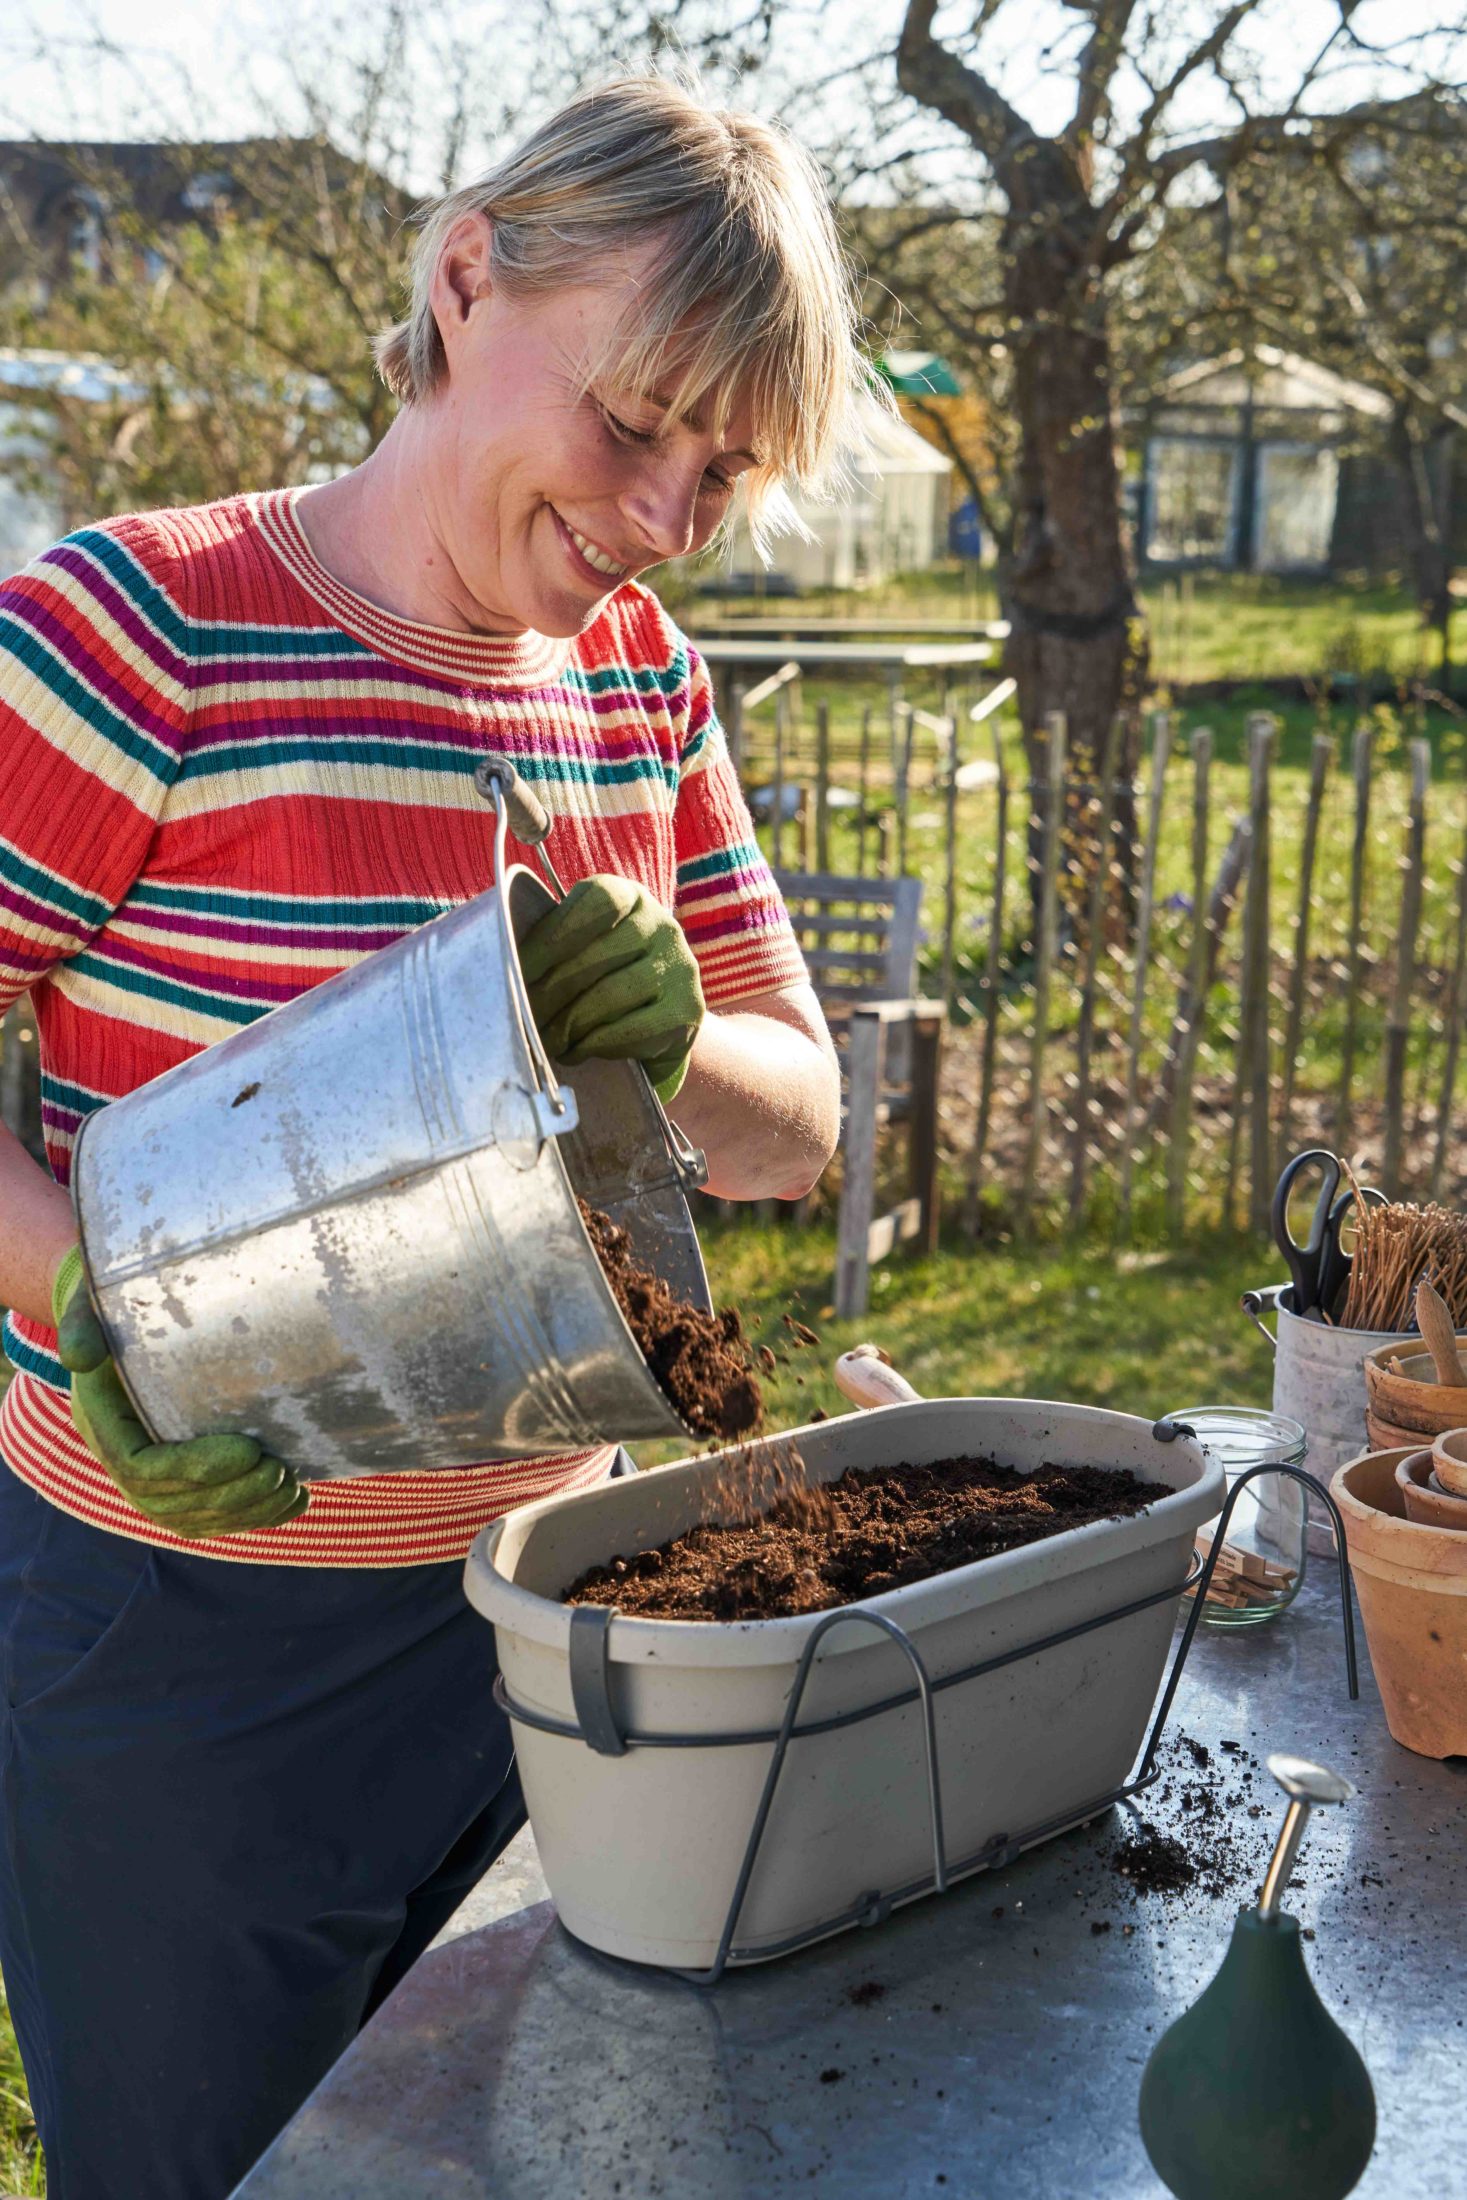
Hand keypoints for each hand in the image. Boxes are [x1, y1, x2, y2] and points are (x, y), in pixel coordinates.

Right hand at [51, 1247, 309, 1537]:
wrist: (115, 1316)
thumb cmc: (111, 1302)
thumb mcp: (88, 1303)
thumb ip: (82, 1324)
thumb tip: (80, 1357)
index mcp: (101, 1422)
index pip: (140, 1467)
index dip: (195, 1466)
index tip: (249, 1449)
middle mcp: (120, 1457)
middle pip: (170, 1502)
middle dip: (229, 1495)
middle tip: (280, 1471)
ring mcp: (148, 1476)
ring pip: (192, 1517)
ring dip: (246, 1512)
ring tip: (292, 1489)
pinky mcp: (178, 1479)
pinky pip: (209, 1514)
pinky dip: (252, 1515)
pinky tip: (293, 1502)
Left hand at [517, 875, 704, 1103]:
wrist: (662, 1021)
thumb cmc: (604, 977)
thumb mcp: (582, 946)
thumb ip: (551, 944)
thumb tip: (499, 967)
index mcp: (630, 896)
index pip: (595, 904)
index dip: (552, 937)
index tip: (516, 970)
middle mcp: (662, 925)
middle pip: (594, 957)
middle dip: (547, 994)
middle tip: (518, 1018)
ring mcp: (680, 967)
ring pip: (609, 996)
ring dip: (566, 1025)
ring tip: (542, 1040)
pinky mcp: (687, 1010)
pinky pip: (630, 1030)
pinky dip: (594, 1044)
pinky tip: (574, 1050)